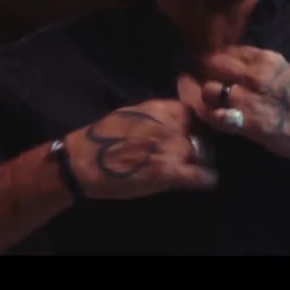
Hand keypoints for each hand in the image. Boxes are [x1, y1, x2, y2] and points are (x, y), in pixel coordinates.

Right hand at [64, 99, 217, 199]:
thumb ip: (157, 117)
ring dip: (201, 162)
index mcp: (162, 108)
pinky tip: (201, 181)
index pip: (193, 115)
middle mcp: (171, 125)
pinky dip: (205, 179)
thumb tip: (175, 122)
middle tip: (189, 158)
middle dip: (199, 146)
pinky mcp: (169, 172)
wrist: (84, 161)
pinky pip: (203, 176)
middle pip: (201, 135)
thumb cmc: (102, 137)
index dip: (192, 128)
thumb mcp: (133, 114)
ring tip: (193, 170)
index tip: (188, 137)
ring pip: (205, 154)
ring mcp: (172, 148)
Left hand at [177, 46, 289, 166]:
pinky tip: (205, 113)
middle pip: (211, 64)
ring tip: (197, 96)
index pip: (226, 50)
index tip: (205, 62)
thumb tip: (233, 61)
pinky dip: (206, 114)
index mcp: (265, 58)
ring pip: (208, 89)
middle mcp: (254, 75)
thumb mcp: (285, 70)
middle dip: (200, 70)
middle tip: (192, 76)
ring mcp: (249, 99)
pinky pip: (214, 116)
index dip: (212, 56)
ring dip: (200, 93)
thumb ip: (258, 64)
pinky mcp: (246, 123)